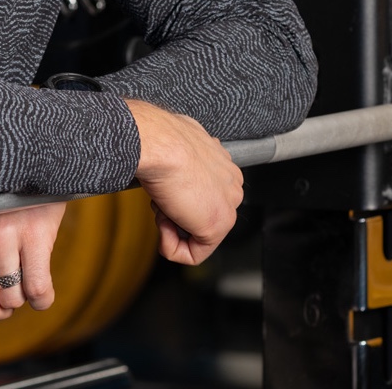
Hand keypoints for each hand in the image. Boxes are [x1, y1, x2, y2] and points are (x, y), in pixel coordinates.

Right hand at [126, 98, 242, 264]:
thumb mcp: (174, 139)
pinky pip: (192, 254)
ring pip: (197, 233)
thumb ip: (183, 152)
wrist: (160, 143)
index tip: (164, 185)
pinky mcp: (216, 227)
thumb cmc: (160, 137)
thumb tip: (170, 152)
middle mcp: (231, 183)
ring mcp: (227, 206)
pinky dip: (170, 246)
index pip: (205, 191)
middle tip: (161, 197)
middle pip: (201, 213)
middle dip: (175, 211)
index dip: (177, 193)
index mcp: (222, 162)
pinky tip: (162, 223)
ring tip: (161, 202)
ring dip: (171, 224)